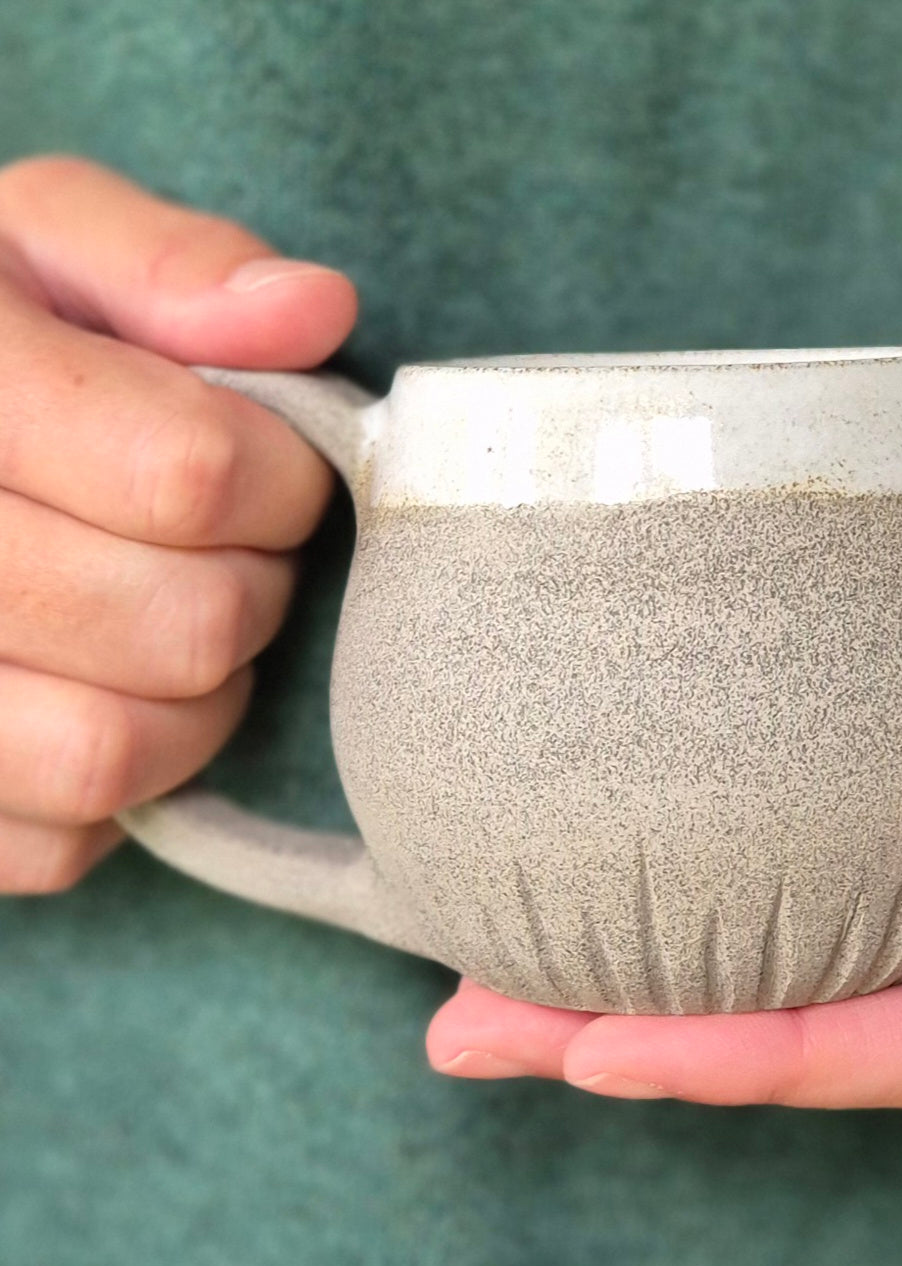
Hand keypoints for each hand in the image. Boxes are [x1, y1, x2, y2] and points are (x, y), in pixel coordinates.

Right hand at [0, 156, 354, 893]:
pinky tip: (106, 695)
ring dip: (199, 701)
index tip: (273, 466)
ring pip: (112, 755)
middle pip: (179, 625)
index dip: (280, 477)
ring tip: (175, 626)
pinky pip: (58, 843)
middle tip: (233, 553)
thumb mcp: (41, 243)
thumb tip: (316, 311)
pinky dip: (125, 787)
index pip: (189, 474)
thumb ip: (170, 265)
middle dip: (251, 588)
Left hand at [427, 442, 901, 1106]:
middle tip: (480, 1024)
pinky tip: (664, 870)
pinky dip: (750, 898)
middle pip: (851, 1031)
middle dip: (666, 1046)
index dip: (762, 1060)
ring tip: (518, 970)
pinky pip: (861, 890)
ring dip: (681, 982)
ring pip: (845, 968)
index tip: (595, 1048)